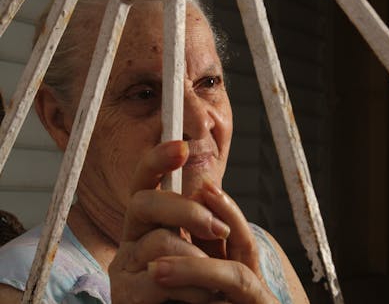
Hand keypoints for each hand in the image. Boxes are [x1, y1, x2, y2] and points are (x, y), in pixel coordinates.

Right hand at [109, 141, 278, 303]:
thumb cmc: (201, 285)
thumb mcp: (209, 248)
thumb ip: (206, 220)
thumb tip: (208, 188)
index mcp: (149, 221)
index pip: (144, 182)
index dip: (157, 161)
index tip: (181, 146)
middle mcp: (131, 237)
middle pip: (143, 202)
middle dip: (185, 210)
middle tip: (218, 229)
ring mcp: (124, 265)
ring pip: (158, 240)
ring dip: (196, 259)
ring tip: (216, 283)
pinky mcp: (124, 294)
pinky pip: (159, 278)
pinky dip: (192, 287)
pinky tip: (206, 297)